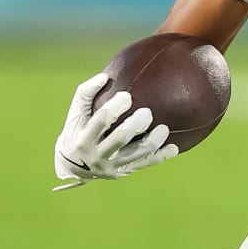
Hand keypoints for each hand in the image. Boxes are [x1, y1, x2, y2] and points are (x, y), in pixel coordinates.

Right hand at [52, 73, 177, 190]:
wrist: (73, 166)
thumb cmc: (77, 130)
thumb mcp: (75, 113)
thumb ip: (87, 93)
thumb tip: (105, 76)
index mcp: (83, 138)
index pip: (100, 121)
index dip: (115, 108)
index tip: (127, 96)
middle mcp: (96, 155)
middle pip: (120, 138)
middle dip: (135, 125)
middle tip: (147, 112)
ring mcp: (110, 166)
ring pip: (135, 154)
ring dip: (152, 142)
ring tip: (164, 129)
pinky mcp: (122, 172)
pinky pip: (144, 164)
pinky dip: (160, 156)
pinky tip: (174, 148)